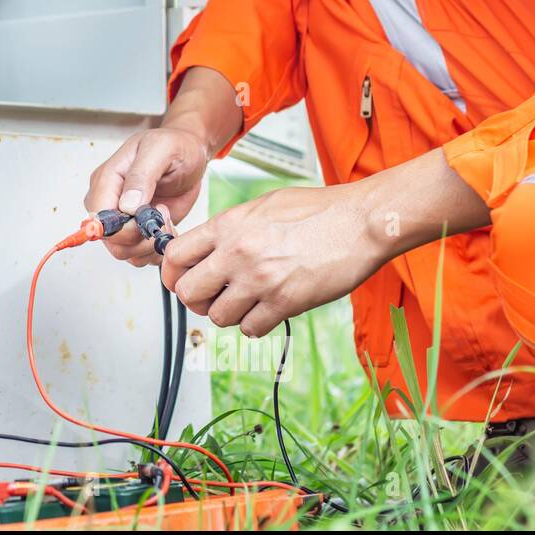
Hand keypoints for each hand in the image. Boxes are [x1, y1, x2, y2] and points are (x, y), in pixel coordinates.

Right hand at [84, 126, 208, 266]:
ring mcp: (123, 219)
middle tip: (163, 217)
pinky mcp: (138, 231)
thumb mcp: (161, 149)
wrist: (191, 153)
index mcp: (107, 180)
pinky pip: (138, 255)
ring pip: (124, 252)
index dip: (123, 227)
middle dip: (140, 238)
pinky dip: (155, 250)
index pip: (99, 217)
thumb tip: (127, 205)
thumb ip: (142, 175)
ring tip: (167, 221)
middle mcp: (110, 202)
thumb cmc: (176, 146)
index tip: (149, 216)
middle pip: (110, 240)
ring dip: (150, 245)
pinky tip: (168, 230)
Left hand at [161, 183, 387, 336]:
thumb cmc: (318, 210)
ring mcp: (259, 280)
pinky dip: (256, 325)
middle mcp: (237, 253)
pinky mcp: (285, 302)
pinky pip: (251, 329)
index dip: (173, 273)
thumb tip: (209, 247)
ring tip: (247, 302)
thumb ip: (231, 228)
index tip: (181, 279)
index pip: (174, 256)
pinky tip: (268, 310)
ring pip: (217, 316)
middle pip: (187, 292)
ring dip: (228, 314)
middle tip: (212, 297)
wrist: (361, 221)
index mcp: (227, 226)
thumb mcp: (261, 205)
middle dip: (196, 299)